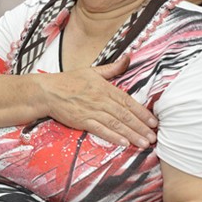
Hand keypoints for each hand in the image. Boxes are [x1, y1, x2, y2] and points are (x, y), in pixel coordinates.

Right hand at [43, 56, 157, 147]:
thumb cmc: (68, 81)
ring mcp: (92, 111)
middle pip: (125, 115)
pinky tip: (124, 143)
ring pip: (116, 124)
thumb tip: (127, 58)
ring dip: (132, 134)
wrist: (47, 91)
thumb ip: (112, 68)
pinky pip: (101, 130)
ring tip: (144, 143)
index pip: (128, 101)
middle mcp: (101, 99)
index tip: (153, 121)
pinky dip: (113, 137)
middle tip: (153, 137)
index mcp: (105, 87)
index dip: (142, 112)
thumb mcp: (92, 71)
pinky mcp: (82, 120)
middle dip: (141, 127)